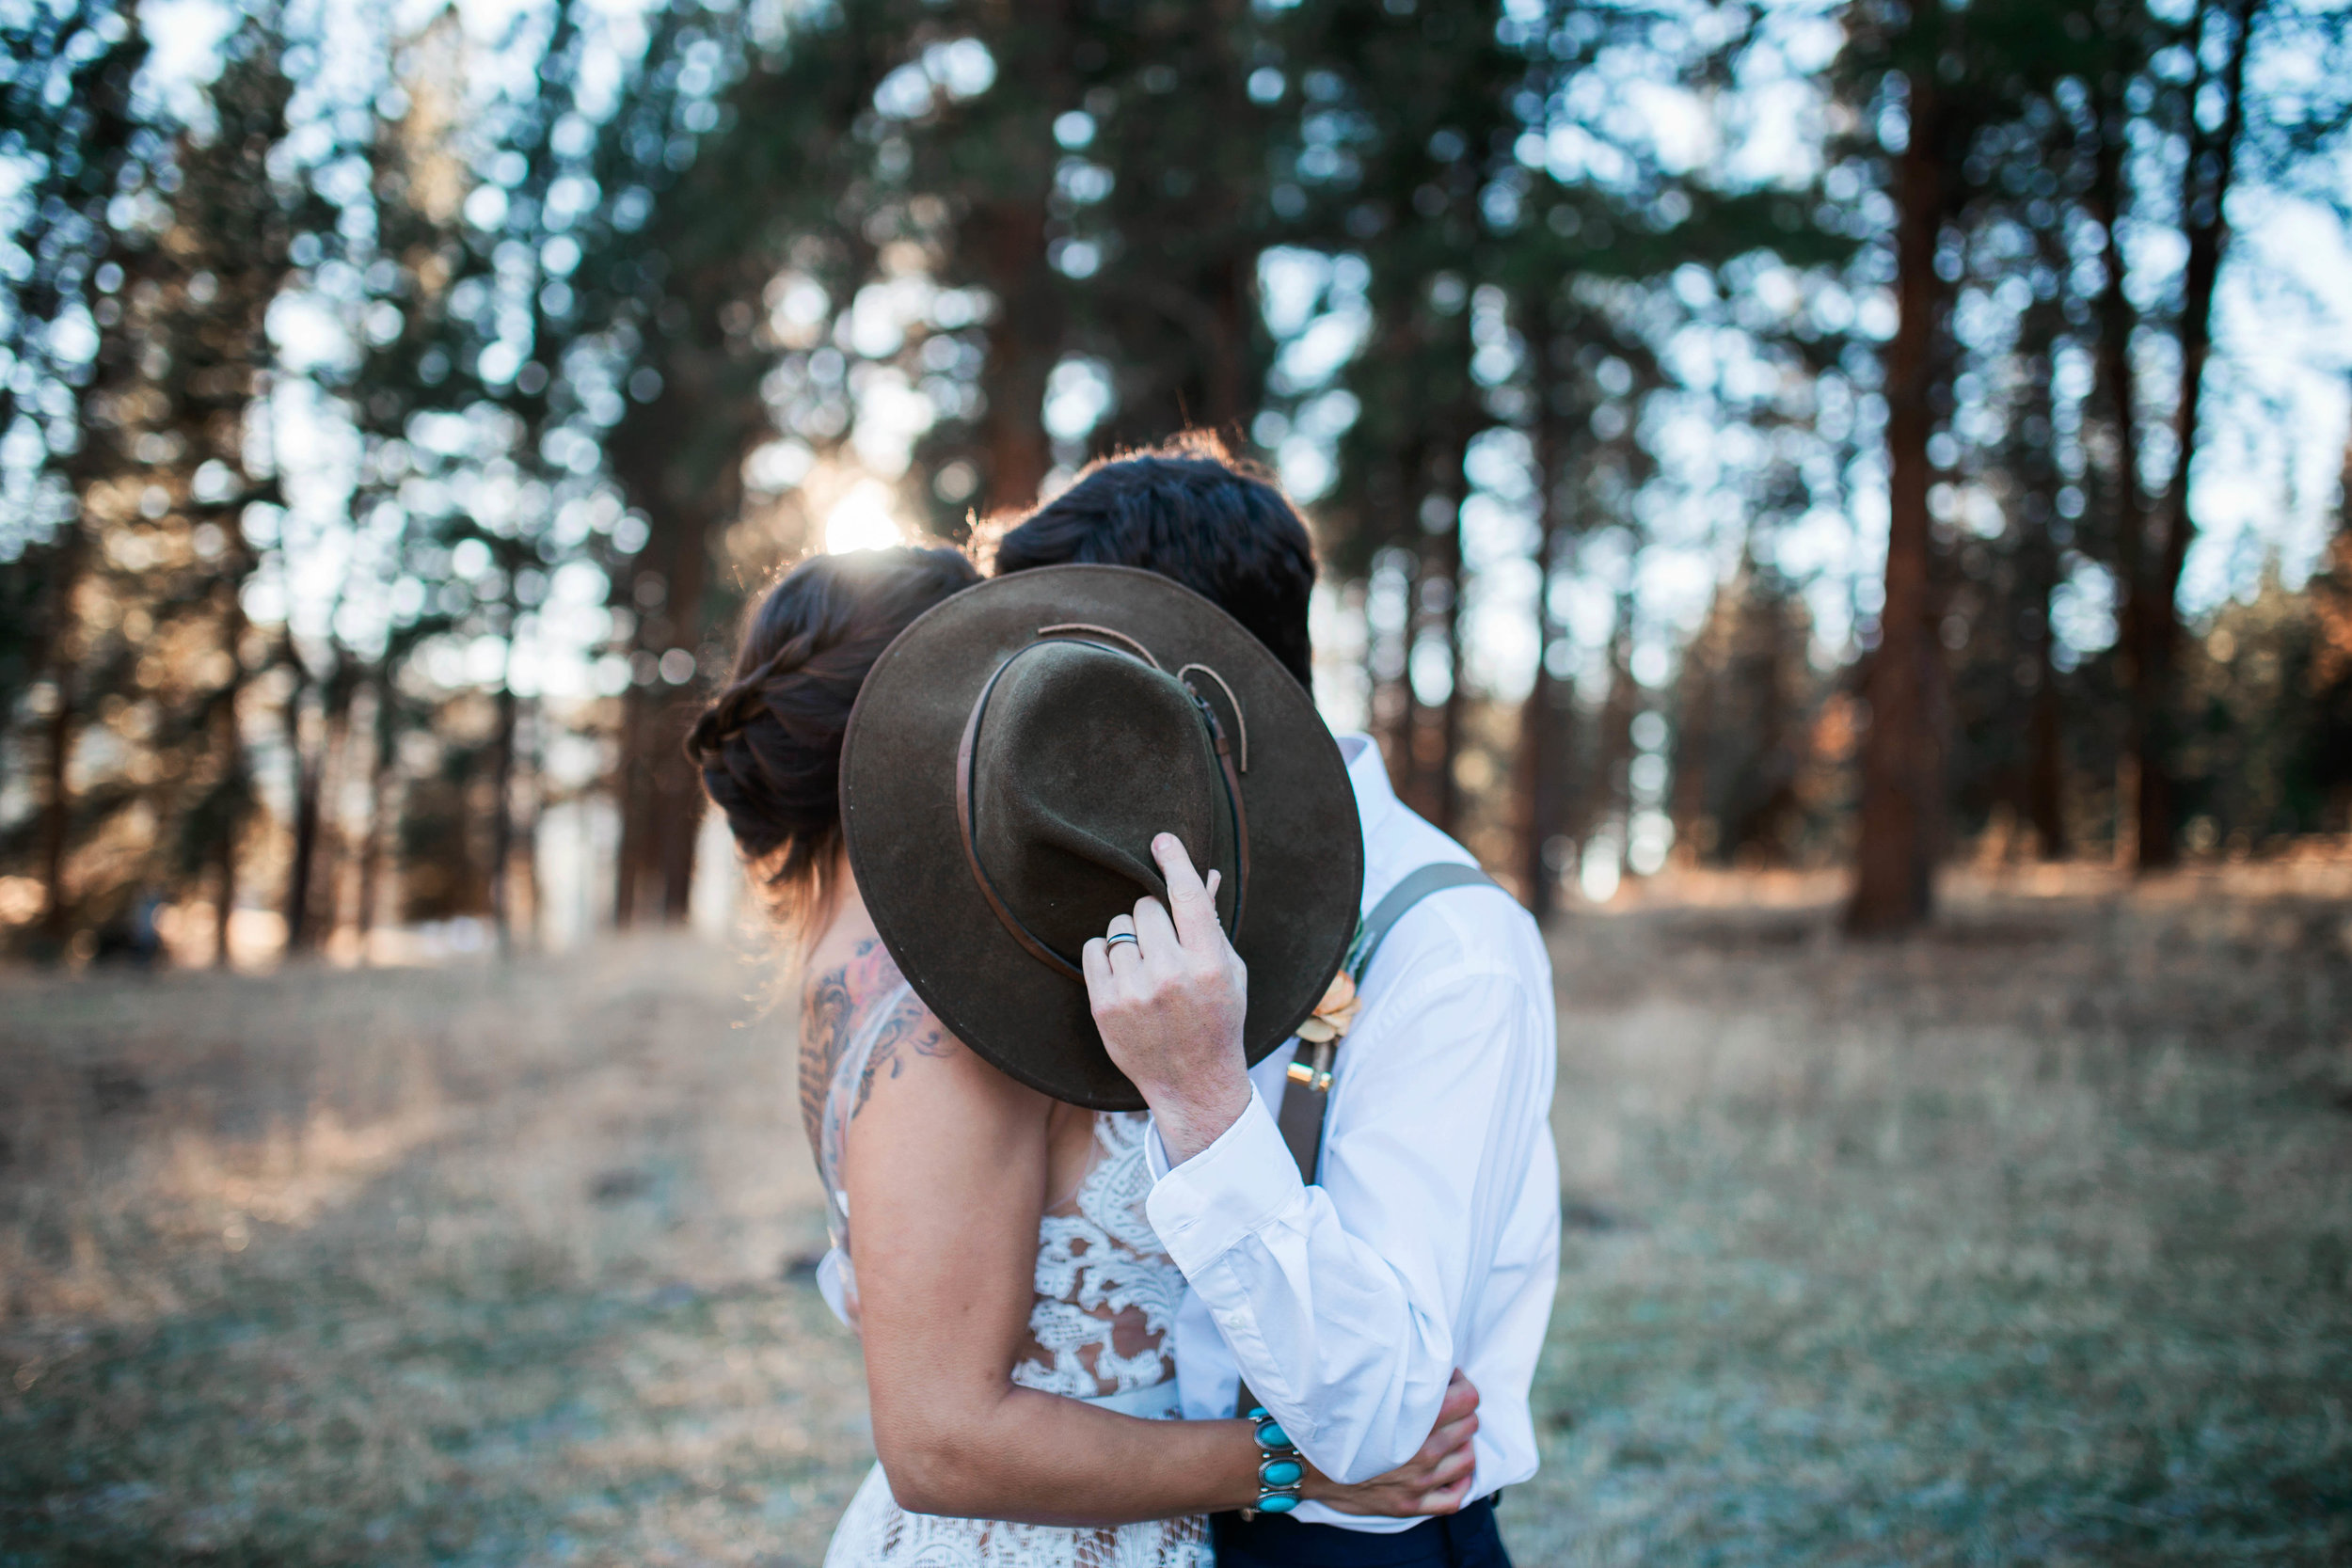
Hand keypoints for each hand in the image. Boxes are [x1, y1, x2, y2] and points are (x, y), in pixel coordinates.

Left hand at [1080, 834, 1250, 1162]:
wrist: (1194, 1084)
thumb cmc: (1217, 1021)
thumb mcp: (1229, 972)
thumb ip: (1212, 924)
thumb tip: (1205, 874)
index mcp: (1209, 964)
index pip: (1188, 898)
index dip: (1175, 862)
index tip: (1161, 840)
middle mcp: (1170, 976)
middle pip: (1145, 909)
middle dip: (1153, 917)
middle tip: (1163, 942)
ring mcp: (1134, 993)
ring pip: (1118, 929)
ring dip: (1130, 939)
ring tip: (1146, 967)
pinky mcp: (1104, 1007)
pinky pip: (1094, 950)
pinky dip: (1106, 955)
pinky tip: (1124, 975)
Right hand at [1306, 1370, 1480, 1517]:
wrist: (1301, 1463)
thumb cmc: (1331, 1421)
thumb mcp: (1364, 1390)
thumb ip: (1398, 1379)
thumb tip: (1422, 1361)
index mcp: (1413, 1420)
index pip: (1468, 1399)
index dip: (1461, 1384)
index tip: (1447, 1381)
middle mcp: (1422, 1453)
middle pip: (1470, 1426)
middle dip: (1461, 1411)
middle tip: (1444, 1405)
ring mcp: (1418, 1483)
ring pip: (1468, 1460)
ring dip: (1462, 1444)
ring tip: (1447, 1436)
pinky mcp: (1410, 1505)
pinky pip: (1454, 1499)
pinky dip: (1459, 1484)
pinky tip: (1450, 1471)